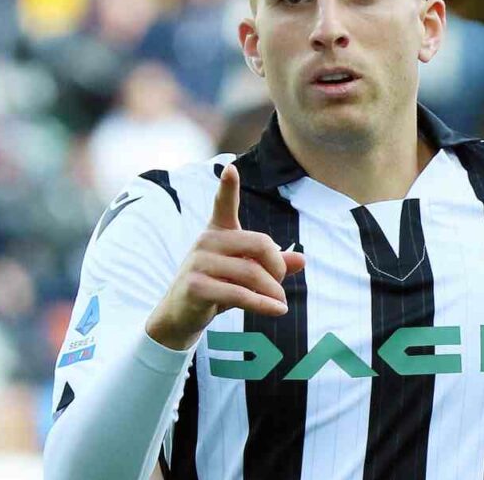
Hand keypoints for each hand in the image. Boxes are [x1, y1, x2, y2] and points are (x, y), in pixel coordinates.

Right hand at [145, 165, 305, 349]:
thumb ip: (272, 264)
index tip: (231, 168)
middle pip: (259, 244)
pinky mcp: (196, 286)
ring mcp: (198, 262)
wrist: (180, 316)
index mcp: (218, 231)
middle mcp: (206, 241)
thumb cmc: (217, 288)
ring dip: (273, 291)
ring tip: (281, 303)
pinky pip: (240, 294)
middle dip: (277, 266)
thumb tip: (302, 259)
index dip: (228, 187)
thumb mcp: (245, 273)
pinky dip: (264, 304)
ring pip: (252, 272)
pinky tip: (278, 310)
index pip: (223, 204)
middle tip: (281, 283)